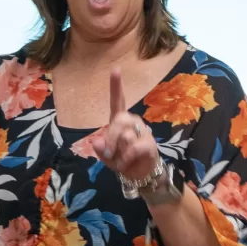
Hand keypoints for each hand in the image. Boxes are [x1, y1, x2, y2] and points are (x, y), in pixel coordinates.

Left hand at [74, 71, 162, 186]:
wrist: (139, 175)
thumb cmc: (122, 160)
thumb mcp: (106, 157)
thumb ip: (100, 149)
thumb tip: (96, 142)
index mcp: (120, 120)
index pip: (118, 101)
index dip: (116, 86)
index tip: (116, 69)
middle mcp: (132, 121)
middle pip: (119, 120)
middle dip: (111, 137)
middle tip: (108, 153)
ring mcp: (142, 131)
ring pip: (126, 135)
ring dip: (119, 152)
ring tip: (121, 161)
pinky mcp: (149, 144)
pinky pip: (134, 147)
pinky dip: (127, 158)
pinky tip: (127, 163)